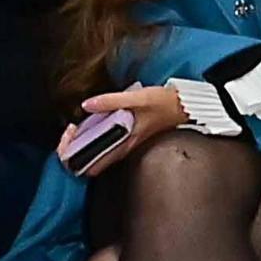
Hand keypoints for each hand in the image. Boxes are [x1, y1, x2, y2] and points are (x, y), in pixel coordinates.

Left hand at [62, 84, 183, 165]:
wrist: (189, 106)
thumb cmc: (168, 103)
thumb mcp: (139, 98)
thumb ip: (111, 101)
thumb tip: (87, 105)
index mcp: (124, 142)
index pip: (91, 163)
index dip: (73, 151)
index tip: (71, 132)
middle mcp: (125, 148)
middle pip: (90, 162)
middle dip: (74, 149)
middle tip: (71, 130)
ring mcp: (128, 145)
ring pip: (98, 154)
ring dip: (84, 144)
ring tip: (78, 127)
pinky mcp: (131, 138)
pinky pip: (107, 145)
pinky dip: (95, 138)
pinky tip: (94, 125)